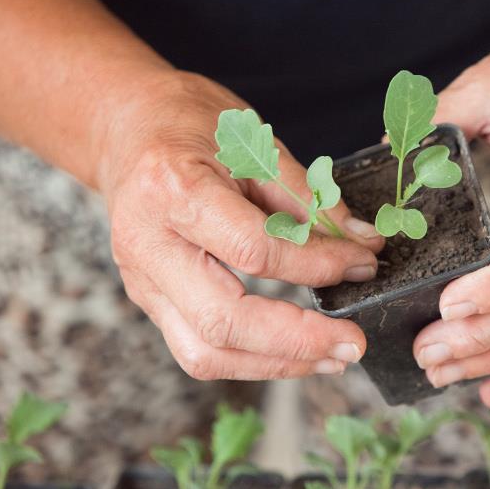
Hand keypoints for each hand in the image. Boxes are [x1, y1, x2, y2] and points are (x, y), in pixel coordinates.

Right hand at [97, 72, 384, 380]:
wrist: (127, 127)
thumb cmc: (190, 124)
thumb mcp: (255, 143)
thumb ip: (308, 198)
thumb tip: (361, 243)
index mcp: (173, 191)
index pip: (254, 250)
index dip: (317, 264)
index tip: (362, 263)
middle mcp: (147, 244)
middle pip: (222, 321)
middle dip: (297, 341)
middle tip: (351, 343)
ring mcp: (140, 280)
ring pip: (205, 352)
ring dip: (275, 364)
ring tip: (329, 357)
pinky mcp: (148, 299)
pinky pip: (197, 348)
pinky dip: (250, 358)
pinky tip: (291, 351)